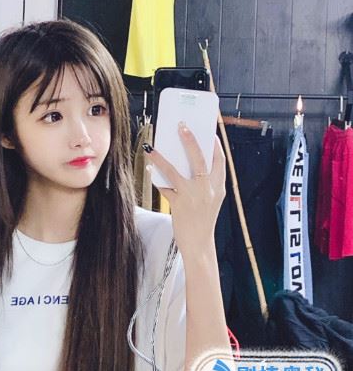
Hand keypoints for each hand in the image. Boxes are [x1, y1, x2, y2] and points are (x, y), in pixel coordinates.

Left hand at [144, 122, 225, 252]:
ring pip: (175, 170)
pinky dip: (156, 177)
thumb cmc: (203, 220)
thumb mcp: (210, 200)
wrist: (200, 244)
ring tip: (151, 146)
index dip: (214, 144)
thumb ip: (203, 182)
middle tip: (181, 126)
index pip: (220, 160)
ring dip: (161, 157)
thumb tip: (185, 161)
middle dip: (190, 139)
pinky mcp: (179, 203)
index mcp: (219, 187)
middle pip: (199, 158)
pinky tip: (150, 168)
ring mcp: (193, 196)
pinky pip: (164, 186)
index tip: (208, 131)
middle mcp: (208, 189)